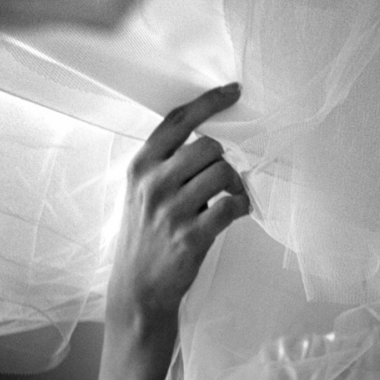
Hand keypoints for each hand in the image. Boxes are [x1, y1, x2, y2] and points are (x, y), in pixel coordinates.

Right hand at [107, 83, 248, 325]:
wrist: (138, 287)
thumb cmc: (145, 234)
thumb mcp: (142, 191)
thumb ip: (166, 164)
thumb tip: (209, 140)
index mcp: (141, 166)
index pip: (177, 121)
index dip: (209, 102)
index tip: (232, 91)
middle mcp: (153, 184)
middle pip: (208, 146)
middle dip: (224, 160)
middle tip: (224, 181)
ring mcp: (171, 210)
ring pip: (223, 173)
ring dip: (235, 184)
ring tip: (229, 199)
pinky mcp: (191, 235)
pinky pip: (231, 206)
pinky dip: (241, 207)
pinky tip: (236, 213)